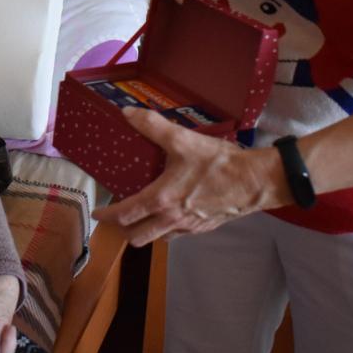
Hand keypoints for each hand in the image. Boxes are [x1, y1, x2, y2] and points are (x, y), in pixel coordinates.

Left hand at [91, 107, 276, 245]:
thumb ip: (152, 126)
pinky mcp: (204, 228)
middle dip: (123, 229)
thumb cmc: (218, 163)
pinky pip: (177, 235)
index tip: (97, 213)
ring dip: (146, 231)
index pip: (124, 215)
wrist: (254, 182)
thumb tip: (127, 114)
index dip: (106, 216)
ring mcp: (188, 227)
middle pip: (137, 237)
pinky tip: (171, 214)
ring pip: (157, 239)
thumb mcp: (182, 139)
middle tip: (119, 216)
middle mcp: (171, 219)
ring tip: (142, 215)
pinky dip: (167, 229)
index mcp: (161, 200)